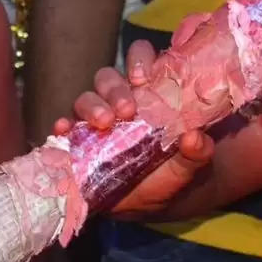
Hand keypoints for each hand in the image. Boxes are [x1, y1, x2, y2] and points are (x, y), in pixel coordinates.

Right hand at [54, 35, 213, 216]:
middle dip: (114, 89)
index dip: (139, 59)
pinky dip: (63, 125)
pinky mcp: (79, 142)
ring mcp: (96, 120)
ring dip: (92, 106)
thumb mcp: (190, 163)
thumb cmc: (172, 171)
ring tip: (103, 123)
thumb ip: (198, 151)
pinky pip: (66, 127)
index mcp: (148, 93)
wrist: (153, 202)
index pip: (140, 59)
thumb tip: (194, 138)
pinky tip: (64, 129)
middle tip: (126, 110)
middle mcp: (119, 100)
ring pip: (86, 98)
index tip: (143, 77)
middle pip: (107, 78)